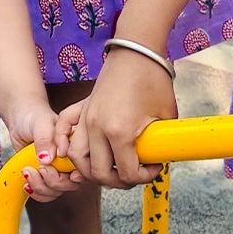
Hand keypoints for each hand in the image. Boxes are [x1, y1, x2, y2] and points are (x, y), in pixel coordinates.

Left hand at [5, 102, 80, 201]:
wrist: (21, 119)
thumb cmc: (35, 117)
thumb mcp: (41, 124)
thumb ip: (45, 139)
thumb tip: (46, 159)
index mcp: (78, 148)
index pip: (84, 168)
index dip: (74, 175)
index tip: (57, 170)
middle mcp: (71, 161)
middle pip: (71, 184)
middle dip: (53, 181)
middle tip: (40, 168)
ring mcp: (58, 171)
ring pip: (57, 191)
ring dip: (41, 187)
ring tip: (28, 171)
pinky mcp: (45, 177)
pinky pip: (45, 192)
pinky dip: (35, 191)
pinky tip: (27, 184)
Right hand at [56, 50, 175, 188]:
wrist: (136, 51)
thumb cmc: (152, 79)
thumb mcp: (164, 116)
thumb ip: (157, 143)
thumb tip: (156, 160)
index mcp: (121, 132)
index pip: (127, 172)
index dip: (144, 177)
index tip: (154, 168)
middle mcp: (98, 129)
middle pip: (99, 173)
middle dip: (118, 181)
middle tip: (133, 175)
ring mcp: (86, 119)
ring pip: (77, 159)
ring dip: (91, 172)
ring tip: (109, 171)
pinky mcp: (82, 111)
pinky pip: (68, 136)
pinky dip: (71, 150)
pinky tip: (84, 154)